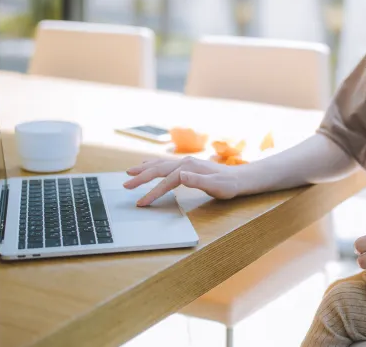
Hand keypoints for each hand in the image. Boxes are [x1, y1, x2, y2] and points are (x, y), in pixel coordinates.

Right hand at [123, 156, 241, 205]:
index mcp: (189, 168)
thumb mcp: (216, 186)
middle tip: (125, 186)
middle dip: (140, 178)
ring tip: (129, 173)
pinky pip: (165, 164)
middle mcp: (185, 162)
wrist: (239, 178)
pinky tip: (146, 165)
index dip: (153, 192)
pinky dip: (152, 165)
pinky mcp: (186, 165)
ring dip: (143, 169)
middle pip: (158, 169)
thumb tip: (180, 175)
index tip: (141, 203)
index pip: (166, 181)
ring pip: (159, 164)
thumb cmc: (228, 185)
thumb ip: (197, 181)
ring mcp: (185, 162)